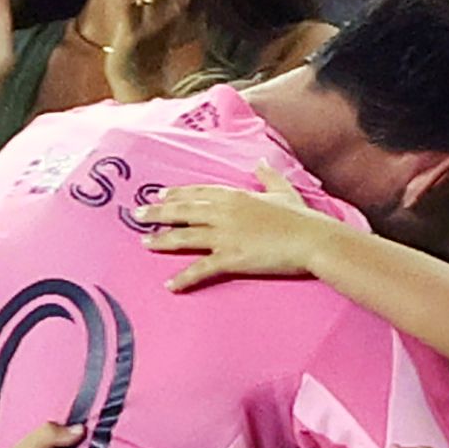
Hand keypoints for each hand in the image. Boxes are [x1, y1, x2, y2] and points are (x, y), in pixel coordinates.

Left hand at [139, 163, 341, 289]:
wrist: (313, 239)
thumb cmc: (301, 217)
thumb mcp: (284, 190)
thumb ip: (268, 176)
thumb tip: (262, 161)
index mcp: (235, 195)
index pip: (198, 192)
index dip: (176, 194)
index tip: (158, 195)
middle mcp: (225, 212)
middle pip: (183, 211)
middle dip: (157, 213)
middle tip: (135, 215)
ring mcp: (226, 235)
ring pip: (184, 236)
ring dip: (161, 240)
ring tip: (144, 243)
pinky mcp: (231, 258)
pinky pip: (200, 269)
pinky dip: (183, 278)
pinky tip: (169, 286)